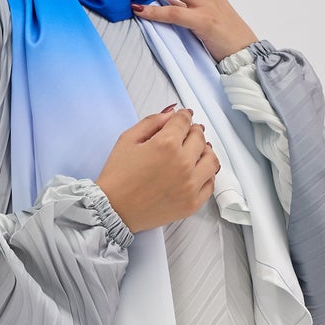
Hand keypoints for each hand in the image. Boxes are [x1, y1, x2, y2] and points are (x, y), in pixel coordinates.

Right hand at [95, 104, 220, 233]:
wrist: (114, 210)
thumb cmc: (117, 177)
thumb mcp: (128, 139)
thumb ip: (151, 122)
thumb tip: (171, 114)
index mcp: (166, 144)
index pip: (184, 121)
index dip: (184, 116)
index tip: (184, 117)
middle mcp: (182, 163)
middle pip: (200, 138)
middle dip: (193, 132)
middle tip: (187, 134)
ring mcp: (190, 185)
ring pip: (211, 160)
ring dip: (205, 152)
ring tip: (195, 152)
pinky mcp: (192, 203)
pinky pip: (210, 184)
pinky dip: (206, 174)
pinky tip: (197, 171)